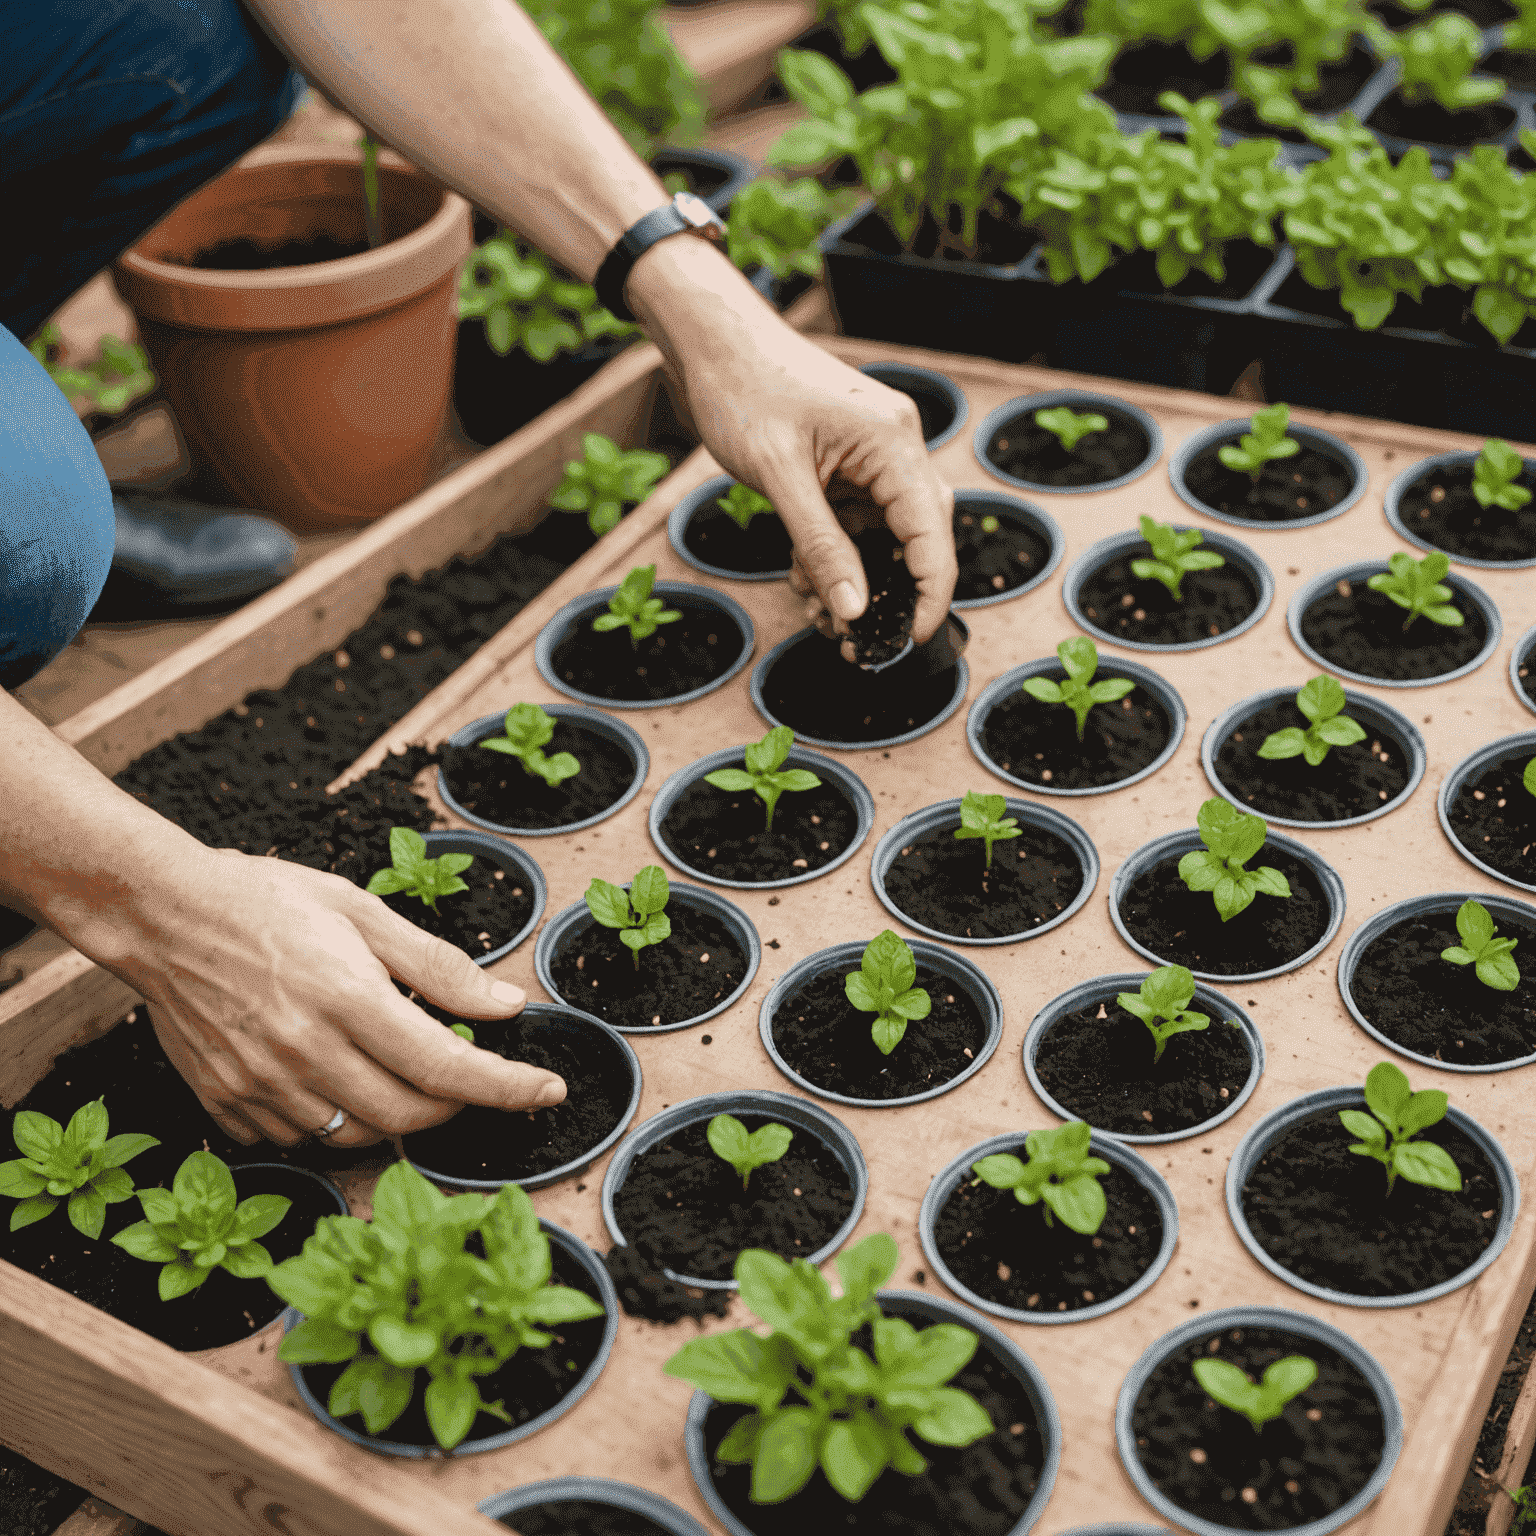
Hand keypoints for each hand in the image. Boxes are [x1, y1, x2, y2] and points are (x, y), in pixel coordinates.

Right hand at [90, 846, 564, 1149]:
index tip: (547, 1093)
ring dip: (397, 1114)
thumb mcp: (362, 912)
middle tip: (463, 1071)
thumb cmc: (266, 901)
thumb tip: (506, 1005)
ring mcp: (261, 1086)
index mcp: (347, 997)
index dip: (507, 1088)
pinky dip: (335, 1119)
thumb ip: (439, 966)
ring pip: (358, 1136)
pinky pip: (302, 1138)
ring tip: (393, 1065)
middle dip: (455, 1104)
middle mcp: (304, 1051)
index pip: (447, 1067)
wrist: (161, 915)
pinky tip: (334, 1075)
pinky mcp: (227, 1105)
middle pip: (410, 1116)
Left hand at [628, 243, 956, 654]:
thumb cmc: (743, 389)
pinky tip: (804, 578)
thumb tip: (854, 608)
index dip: (931, 591)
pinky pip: (854, 520)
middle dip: (887, 590)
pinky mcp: (846, 461)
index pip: (931, 531)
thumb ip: (821, 546)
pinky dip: (833, 553)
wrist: (712, 342)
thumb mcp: (779, 477)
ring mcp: (871, 453)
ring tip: (816, 610)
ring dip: (853, 576)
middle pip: (916, 536)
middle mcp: (893, 445)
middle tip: (853, 636)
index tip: (912, 637)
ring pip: (882, 534)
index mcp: (891, 441)